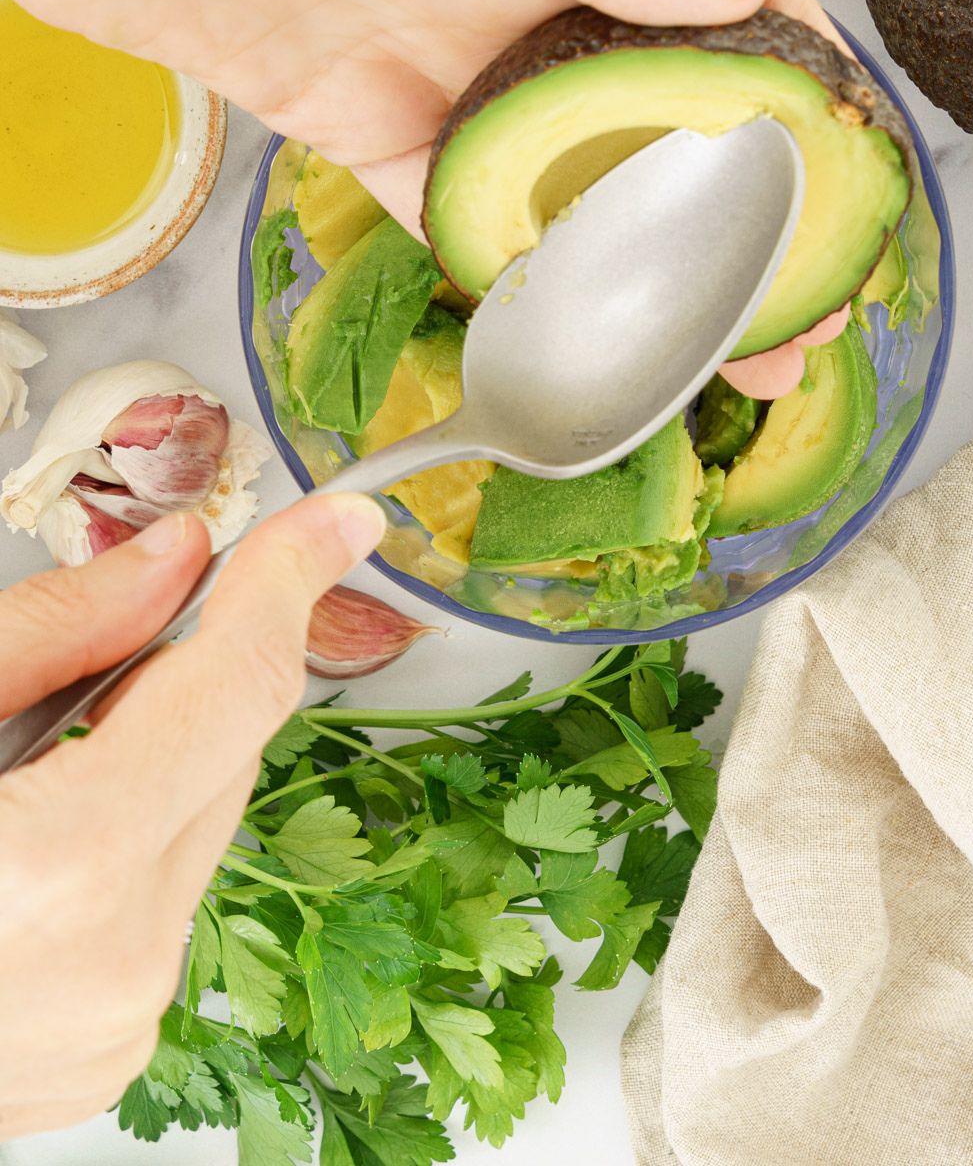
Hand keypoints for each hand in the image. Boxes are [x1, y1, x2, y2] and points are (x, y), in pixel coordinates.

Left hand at [0, 0, 845, 392]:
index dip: (797, 69)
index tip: (852, 162)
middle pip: (653, 104)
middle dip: (732, 199)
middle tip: (790, 301)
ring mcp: (435, 60)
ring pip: (562, 172)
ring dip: (632, 253)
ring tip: (696, 340)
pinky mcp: (356, 119)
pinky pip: (452, 204)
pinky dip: (502, 261)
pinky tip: (551, 320)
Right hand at [0, 497, 384, 1139]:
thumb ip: (55, 630)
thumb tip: (173, 559)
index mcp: (63, 867)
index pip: (239, 684)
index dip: (290, 580)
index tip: (334, 522)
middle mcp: (113, 966)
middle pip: (226, 755)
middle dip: (184, 678)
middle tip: (92, 654)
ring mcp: (112, 1028)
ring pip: (196, 829)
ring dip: (144, 771)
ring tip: (18, 781)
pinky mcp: (102, 1058)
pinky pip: (155, 909)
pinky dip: (117, 857)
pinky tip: (22, 857)